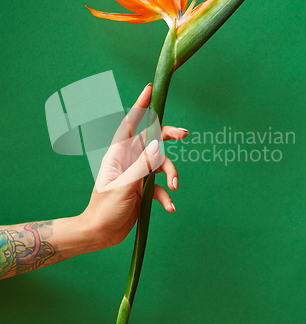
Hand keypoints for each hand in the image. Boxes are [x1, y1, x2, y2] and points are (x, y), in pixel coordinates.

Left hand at [79, 83, 188, 246]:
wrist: (101, 233)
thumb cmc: (105, 208)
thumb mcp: (124, 186)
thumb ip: (141, 166)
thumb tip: (157, 146)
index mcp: (118, 154)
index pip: (129, 124)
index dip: (139, 106)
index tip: (149, 90)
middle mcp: (129, 160)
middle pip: (152, 140)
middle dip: (169, 136)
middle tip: (184, 134)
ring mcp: (138, 174)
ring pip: (161, 164)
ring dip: (170, 174)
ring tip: (173, 189)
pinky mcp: (143, 189)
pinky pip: (160, 186)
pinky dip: (166, 195)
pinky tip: (169, 207)